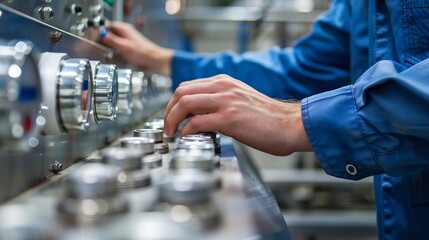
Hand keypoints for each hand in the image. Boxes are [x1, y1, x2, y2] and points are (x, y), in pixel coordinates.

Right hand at [101, 21, 173, 75]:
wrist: (153, 61)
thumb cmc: (142, 53)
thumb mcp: (123, 46)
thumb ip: (111, 39)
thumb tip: (102, 34)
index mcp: (125, 29)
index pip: (109, 25)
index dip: (102, 31)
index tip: (97, 37)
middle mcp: (126, 34)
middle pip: (111, 35)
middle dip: (106, 42)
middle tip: (103, 48)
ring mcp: (128, 42)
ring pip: (114, 43)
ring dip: (111, 49)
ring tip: (111, 54)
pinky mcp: (129, 50)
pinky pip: (119, 51)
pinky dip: (116, 54)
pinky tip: (117, 58)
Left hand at [164, 74, 311, 155]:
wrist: (290, 124)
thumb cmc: (267, 117)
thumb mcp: (240, 100)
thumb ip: (220, 101)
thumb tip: (198, 116)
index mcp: (224, 82)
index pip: (187, 86)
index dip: (173, 103)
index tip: (171, 117)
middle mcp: (223, 87)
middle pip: (181, 92)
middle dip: (168, 110)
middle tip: (167, 127)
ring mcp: (226, 101)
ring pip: (185, 103)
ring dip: (172, 119)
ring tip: (172, 133)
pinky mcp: (230, 118)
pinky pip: (197, 122)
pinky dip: (186, 131)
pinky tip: (187, 138)